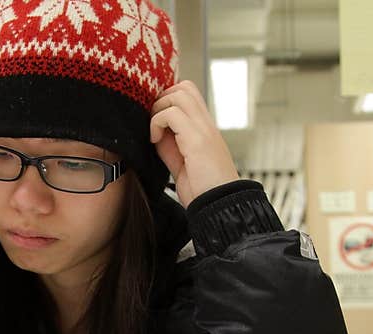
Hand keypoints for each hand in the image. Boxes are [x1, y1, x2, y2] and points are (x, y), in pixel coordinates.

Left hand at [150, 80, 239, 207]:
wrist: (219, 207)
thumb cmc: (203, 190)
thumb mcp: (181, 163)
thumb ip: (170, 145)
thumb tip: (155, 131)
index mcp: (204, 128)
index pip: (187, 95)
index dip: (166, 101)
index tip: (155, 123)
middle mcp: (206, 124)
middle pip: (184, 87)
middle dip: (161, 101)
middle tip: (154, 126)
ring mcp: (204, 129)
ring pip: (179, 93)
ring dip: (158, 110)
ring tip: (155, 134)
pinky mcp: (198, 140)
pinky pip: (171, 113)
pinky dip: (157, 123)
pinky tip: (155, 141)